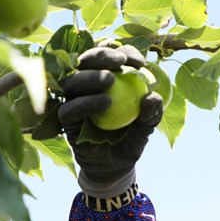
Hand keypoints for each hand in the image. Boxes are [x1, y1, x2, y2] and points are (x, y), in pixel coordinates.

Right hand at [59, 45, 162, 198]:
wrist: (116, 167)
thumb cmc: (131, 139)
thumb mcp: (147, 125)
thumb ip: (151, 112)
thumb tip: (152, 95)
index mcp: (103, 78)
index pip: (107, 57)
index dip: (122, 53)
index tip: (140, 61)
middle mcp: (84, 87)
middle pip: (84, 62)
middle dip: (101, 56)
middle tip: (120, 62)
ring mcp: (73, 103)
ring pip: (72, 82)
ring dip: (90, 77)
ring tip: (111, 80)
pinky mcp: (66, 123)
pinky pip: (69, 110)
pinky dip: (85, 104)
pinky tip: (104, 103)